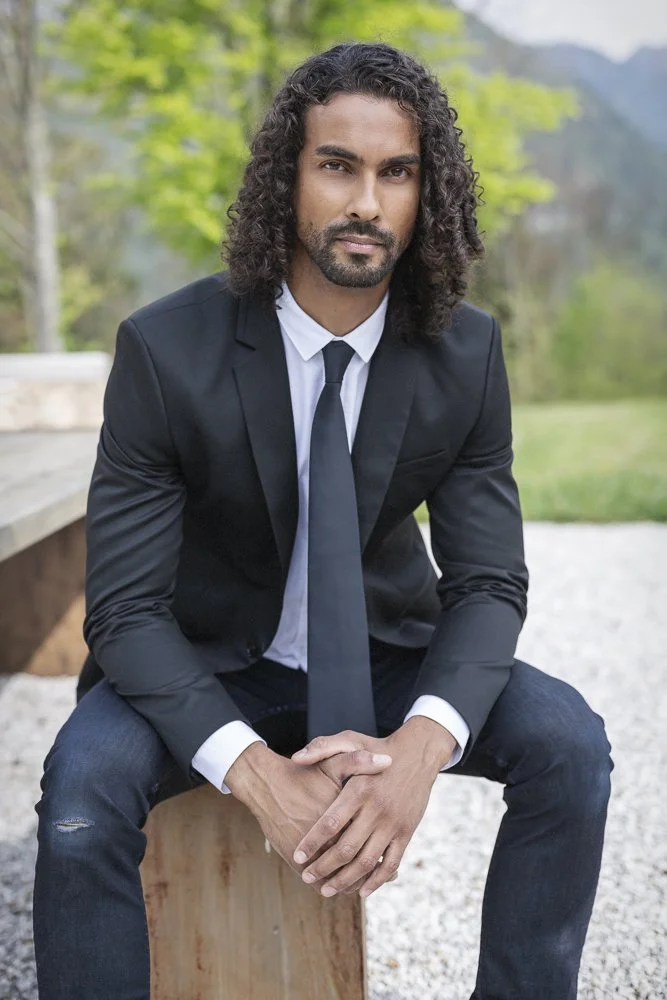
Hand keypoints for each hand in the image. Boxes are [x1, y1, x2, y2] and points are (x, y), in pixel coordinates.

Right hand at [226, 741, 394, 894]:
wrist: (267, 785)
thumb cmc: (304, 774)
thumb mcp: (332, 762)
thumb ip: (360, 761)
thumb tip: (388, 761)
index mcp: (343, 814)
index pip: (370, 838)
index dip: (385, 848)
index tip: (393, 849)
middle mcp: (328, 837)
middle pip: (358, 862)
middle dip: (374, 871)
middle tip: (389, 875)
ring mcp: (312, 853)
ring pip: (340, 878)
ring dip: (355, 883)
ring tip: (368, 881)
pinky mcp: (297, 860)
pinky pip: (319, 882)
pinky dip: (333, 885)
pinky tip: (342, 884)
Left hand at [289, 720, 455, 897]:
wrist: (417, 754)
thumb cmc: (377, 747)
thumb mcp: (349, 740)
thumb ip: (322, 748)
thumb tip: (296, 758)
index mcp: (359, 789)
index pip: (330, 823)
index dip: (312, 843)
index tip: (297, 856)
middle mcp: (376, 809)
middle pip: (346, 849)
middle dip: (323, 867)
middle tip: (307, 876)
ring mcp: (393, 823)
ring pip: (367, 862)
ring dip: (345, 880)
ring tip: (327, 890)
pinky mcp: (406, 832)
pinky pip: (390, 863)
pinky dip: (376, 881)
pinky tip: (362, 891)